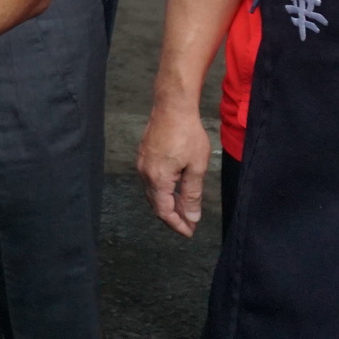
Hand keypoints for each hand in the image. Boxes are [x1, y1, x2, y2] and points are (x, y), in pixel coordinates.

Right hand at [138, 98, 212, 235]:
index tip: (189, 232)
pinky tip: (175, 189)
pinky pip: (151, 181)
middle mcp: (145, 174)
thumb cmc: (187, 134)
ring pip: (153, 192)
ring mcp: (142, 164)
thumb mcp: (196, 166)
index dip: (177, 224)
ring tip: (184, 208)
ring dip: (167, 203)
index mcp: (158, 179)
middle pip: (156, 204)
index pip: (164, 211)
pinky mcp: (144, 155)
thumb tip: (191, 217)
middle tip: (189, 223)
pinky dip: (163, 190)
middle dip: (172, 216)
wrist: (172, 106)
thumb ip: (192, 194)